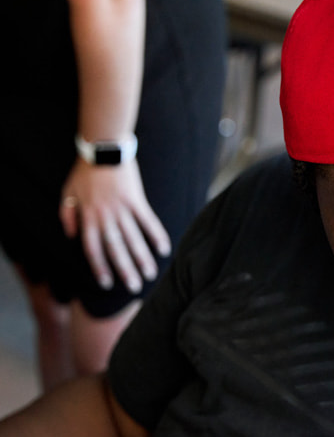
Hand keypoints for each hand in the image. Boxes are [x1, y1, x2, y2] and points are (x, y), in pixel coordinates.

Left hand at [59, 158, 170, 292]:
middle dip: (125, 270)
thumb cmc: (84, 171)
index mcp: (87, 217)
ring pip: (133, 239)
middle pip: (116, 249)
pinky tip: (164, 249)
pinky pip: (148, 221)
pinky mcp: (137, 200)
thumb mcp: (67, 193)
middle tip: (135, 288)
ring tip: (151, 274)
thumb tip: (70, 236)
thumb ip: (66, 216)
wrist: (102, 149)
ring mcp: (122, 209)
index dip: (100, 267)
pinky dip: (156, 235)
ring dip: (143, 258)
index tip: (107, 283)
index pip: (93, 249)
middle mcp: (105, 217)